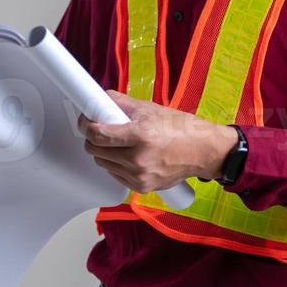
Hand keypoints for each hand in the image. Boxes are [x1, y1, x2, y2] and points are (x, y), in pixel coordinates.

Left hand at [76, 90, 236, 192]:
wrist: (202, 151)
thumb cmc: (180, 128)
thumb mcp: (149, 108)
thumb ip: (121, 103)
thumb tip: (100, 98)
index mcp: (140, 135)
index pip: (98, 134)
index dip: (85, 125)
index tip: (85, 121)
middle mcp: (138, 159)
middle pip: (95, 150)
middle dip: (93, 138)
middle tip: (101, 129)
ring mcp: (139, 176)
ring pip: (103, 163)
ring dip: (104, 151)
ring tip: (119, 142)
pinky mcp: (142, 187)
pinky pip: (115, 175)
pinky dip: (116, 164)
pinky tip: (128, 155)